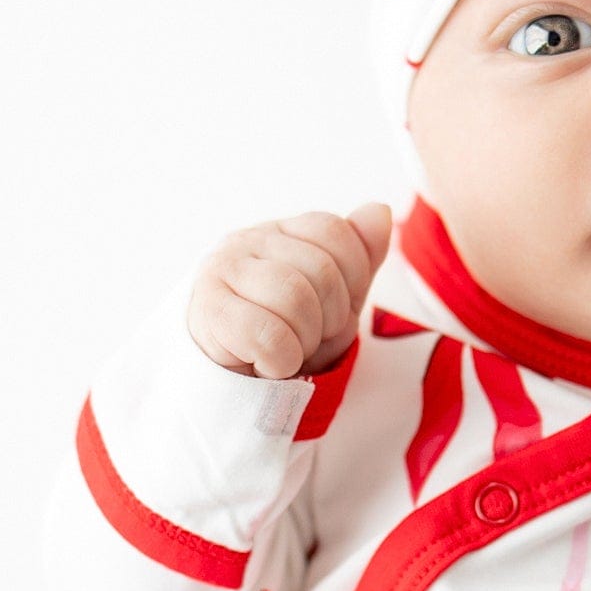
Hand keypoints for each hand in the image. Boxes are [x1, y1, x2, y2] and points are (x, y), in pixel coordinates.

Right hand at [187, 202, 392, 377]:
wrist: (234, 380)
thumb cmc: (288, 332)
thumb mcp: (336, 296)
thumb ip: (361, 255)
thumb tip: (380, 210)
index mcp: (283, 232)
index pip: (335, 230)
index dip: (352, 277)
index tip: (335, 308)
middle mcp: (249, 240)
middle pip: (320, 268)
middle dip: (329, 317)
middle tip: (308, 336)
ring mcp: (224, 270)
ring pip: (294, 297)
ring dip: (304, 340)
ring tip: (288, 349)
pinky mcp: (210, 310)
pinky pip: (268, 334)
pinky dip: (281, 361)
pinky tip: (268, 364)